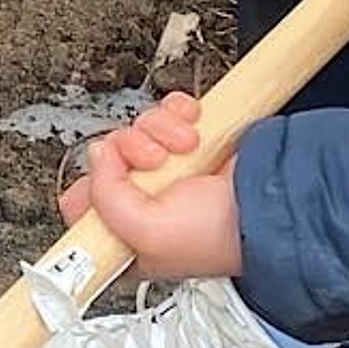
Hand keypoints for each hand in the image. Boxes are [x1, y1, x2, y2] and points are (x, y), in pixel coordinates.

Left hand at [59, 89, 243, 278]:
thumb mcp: (148, 236)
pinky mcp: (186, 141)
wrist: (268, 204)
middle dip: (131, 147)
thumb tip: (97, 155)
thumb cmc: (219, 237)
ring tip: (186, 148)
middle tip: (155, 162)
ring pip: (136, 127)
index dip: (91, 181)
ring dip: (160, 129)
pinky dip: (178, 112)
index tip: (109, 177)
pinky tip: (194, 128)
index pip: (80, 200)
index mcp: (125, 233)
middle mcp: (141, 200)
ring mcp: (165, 169)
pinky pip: (166, 110)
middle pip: (108, 153)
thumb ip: (107, 200)